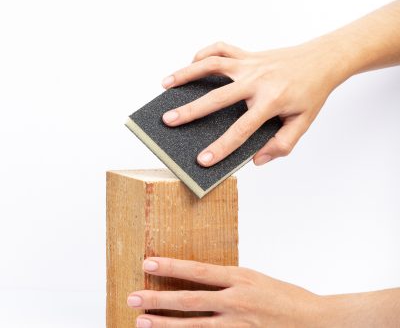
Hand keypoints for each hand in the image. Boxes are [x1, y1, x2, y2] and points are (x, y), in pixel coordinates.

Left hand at [127, 256, 322, 326]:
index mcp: (240, 277)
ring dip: (164, 325)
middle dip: (157, 299)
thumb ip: (229, 281)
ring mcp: (237, 325)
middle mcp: (235, 301)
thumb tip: (202, 281)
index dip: (170, 267)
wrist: (315, 321)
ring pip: (193, 327)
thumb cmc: (286, 296)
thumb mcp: (255, 278)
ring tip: (141, 323)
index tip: (148, 263)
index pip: (197, 271)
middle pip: (188, 300)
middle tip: (132, 298)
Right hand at [161, 39, 346, 166]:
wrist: (321, 59)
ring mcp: (249, 64)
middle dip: (190, 111)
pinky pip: (221, 48)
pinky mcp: (247, 54)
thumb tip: (256, 159)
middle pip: (217, 97)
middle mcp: (256, 81)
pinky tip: (191, 64)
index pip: (241, 130)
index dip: (221, 147)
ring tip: (166, 84)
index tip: (202, 160)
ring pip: (212, 65)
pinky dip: (203, 54)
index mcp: (271, 102)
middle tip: (168, 121)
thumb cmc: (312, 92)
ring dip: (186, 73)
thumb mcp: (303, 123)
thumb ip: (282, 144)